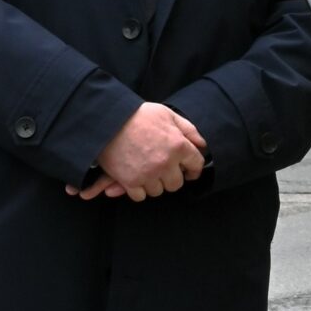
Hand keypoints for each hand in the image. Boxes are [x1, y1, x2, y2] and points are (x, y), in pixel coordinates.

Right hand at [73, 102, 206, 201]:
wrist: (107, 120)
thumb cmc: (138, 115)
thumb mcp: (167, 114)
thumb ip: (188, 129)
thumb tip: (202, 144)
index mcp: (178, 145)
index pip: (196, 164)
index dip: (193, 168)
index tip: (188, 171)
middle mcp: (166, 163)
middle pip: (176, 184)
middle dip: (170, 177)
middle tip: (162, 170)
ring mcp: (148, 174)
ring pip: (158, 191)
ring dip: (153, 183)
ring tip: (146, 171)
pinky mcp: (130, 181)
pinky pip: (140, 196)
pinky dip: (137, 189)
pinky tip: (134, 178)